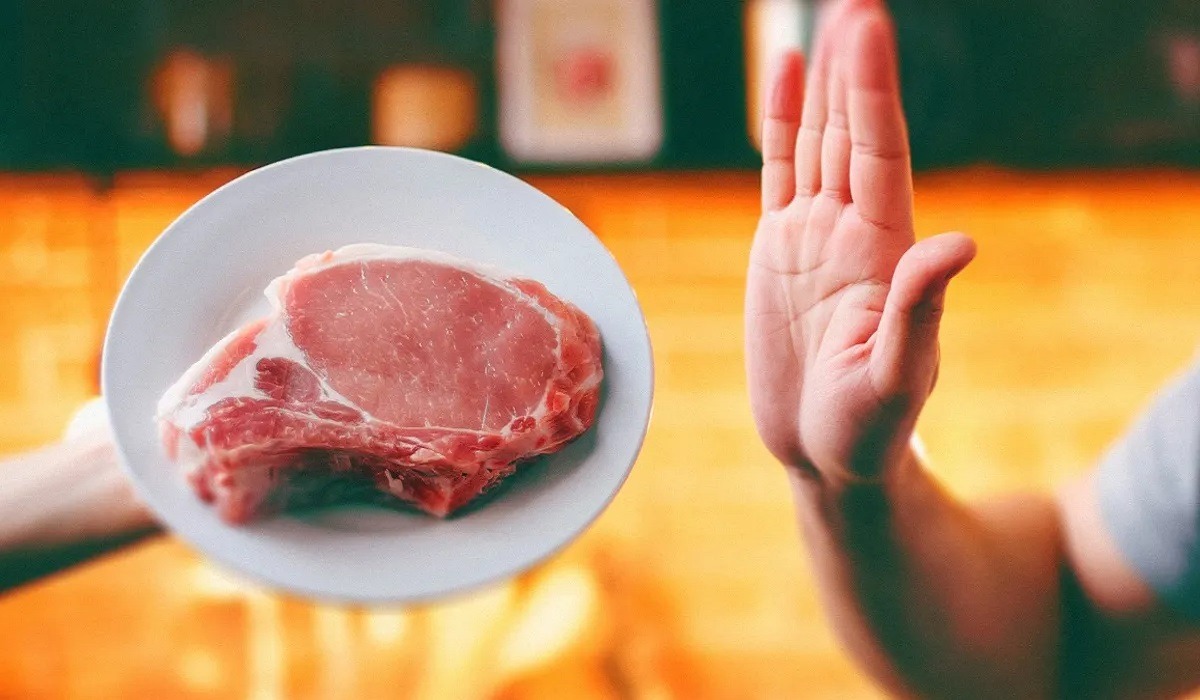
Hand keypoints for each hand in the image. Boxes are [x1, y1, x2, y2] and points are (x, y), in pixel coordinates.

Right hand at [745, 0, 975, 481]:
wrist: (824, 451)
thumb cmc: (868, 429)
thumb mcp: (894, 380)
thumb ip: (918, 312)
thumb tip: (958, 242)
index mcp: (883, 252)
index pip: (878, 154)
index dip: (872, 91)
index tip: (869, 29)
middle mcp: (853, 230)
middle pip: (852, 132)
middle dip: (855, 67)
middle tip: (854, 2)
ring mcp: (814, 235)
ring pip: (817, 141)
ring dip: (823, 82)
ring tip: (827, 20)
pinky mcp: (779, 249)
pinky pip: (779, 171)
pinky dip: (781, 121)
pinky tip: (787, 73)